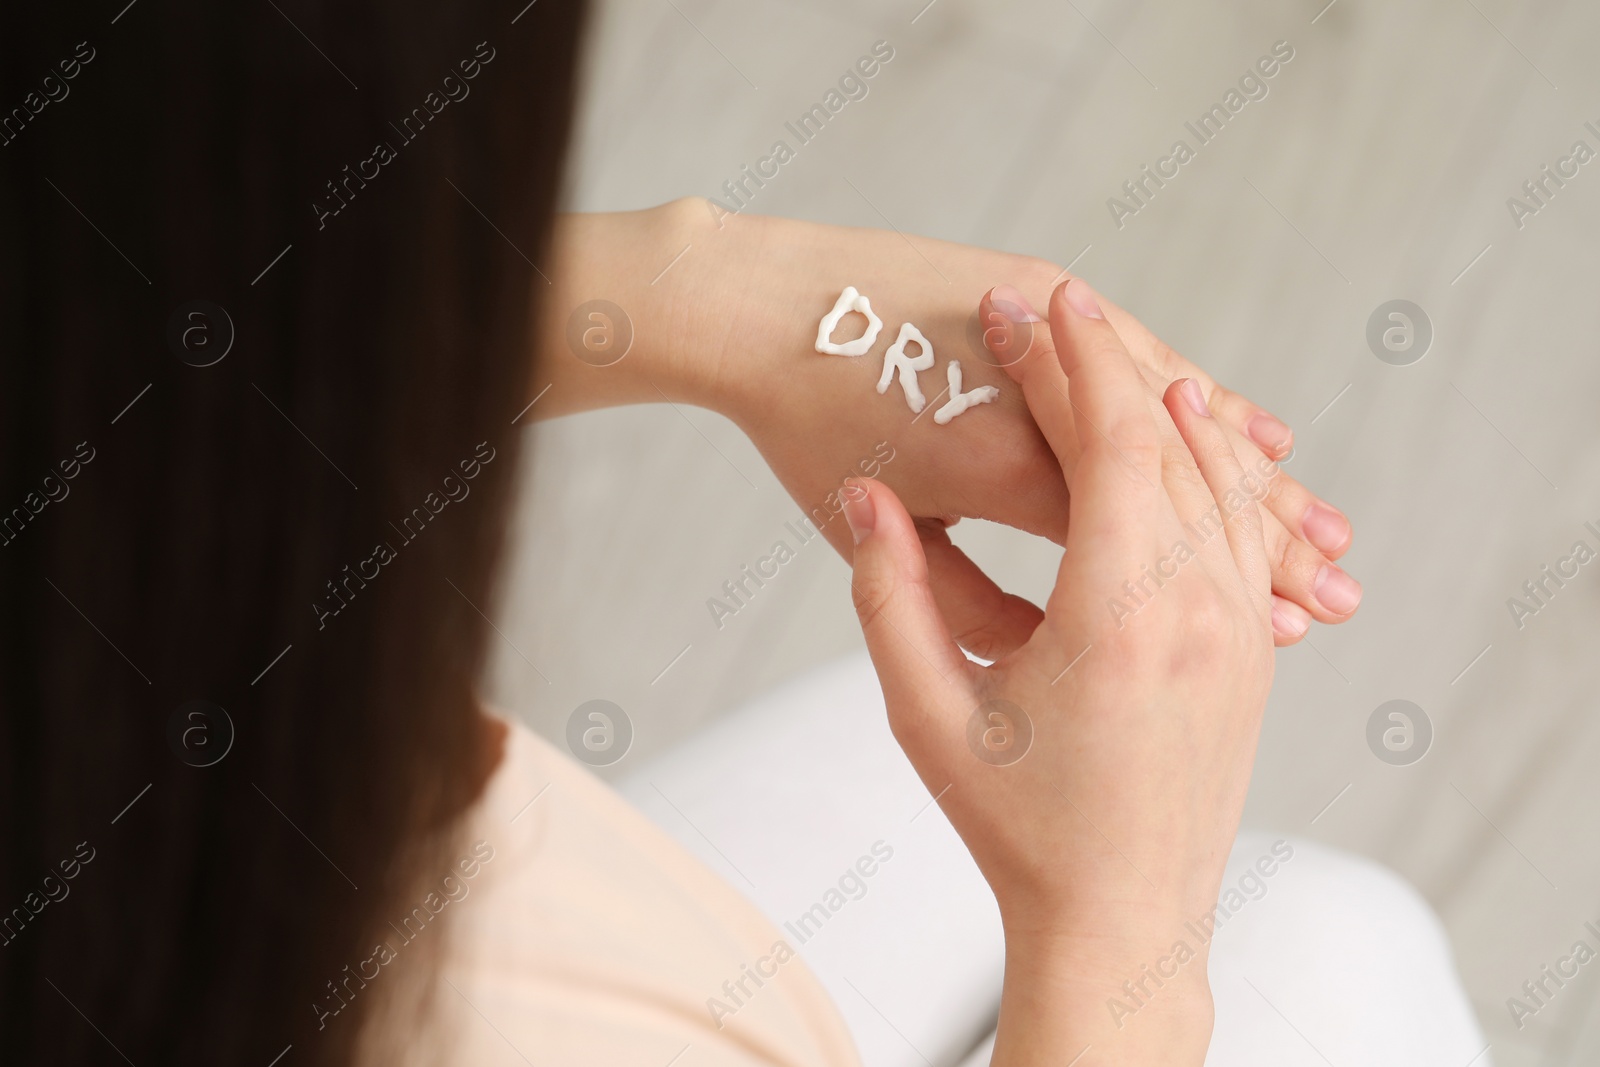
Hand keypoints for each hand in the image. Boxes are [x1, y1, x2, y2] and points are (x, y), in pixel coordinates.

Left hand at [533, 201, 1358, 648]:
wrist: (772, 304)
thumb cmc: (812, 433)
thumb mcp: (874, 528)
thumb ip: (955, 588)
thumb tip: (1033, 636)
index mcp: (1007, 471)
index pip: (1139, 547)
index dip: (1218, 591)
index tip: (1290, 627)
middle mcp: (1046, 401)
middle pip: (1183, 484)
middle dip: (1272, 537)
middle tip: (1344, 585)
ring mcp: (1057, 335)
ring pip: (1183, 416)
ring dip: (1255, 475)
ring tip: (1324, 521)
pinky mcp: (1051, 291)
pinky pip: (1153, 353)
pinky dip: (1206, 401)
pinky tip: (1256, 432)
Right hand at [841, 279, 1275, 1064]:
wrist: (1118, 920)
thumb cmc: (1012, 824)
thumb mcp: (928, 714)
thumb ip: (892, 594)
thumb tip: (865, 493)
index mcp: (1117, 613)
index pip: (1109, 441)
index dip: (1066, 360)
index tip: (1031, 300)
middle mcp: (1198, 608)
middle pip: (1172, 440)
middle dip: (1112, 360)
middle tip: (1060, 301)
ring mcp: (1239, 631)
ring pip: (1218, 479)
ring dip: (1171, 405)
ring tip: (1121, 349)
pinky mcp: (1251, 654)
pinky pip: (1239, 531)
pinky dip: (1213, 468)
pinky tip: (1187, 438)